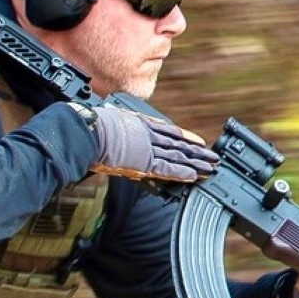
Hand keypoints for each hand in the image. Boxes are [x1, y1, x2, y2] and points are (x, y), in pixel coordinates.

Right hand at [71, 103, 218, 181]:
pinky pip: (167, 169)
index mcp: (139, 124)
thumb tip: (112, 131)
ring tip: (211, 167)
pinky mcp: (143, 163)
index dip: (184, 137)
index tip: (196, 141)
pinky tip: (194, 176)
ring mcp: (147, 148)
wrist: (86, 132)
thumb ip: (116, 129)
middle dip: (196, 151)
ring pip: (177, 156)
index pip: (167, 131)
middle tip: (212, 156)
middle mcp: (147, 135)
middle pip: (178, 144)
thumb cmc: (88, 127)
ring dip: (195, 163)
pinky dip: (181, 173)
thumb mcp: (106, 121)